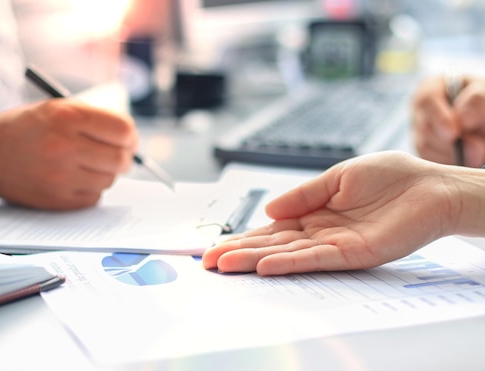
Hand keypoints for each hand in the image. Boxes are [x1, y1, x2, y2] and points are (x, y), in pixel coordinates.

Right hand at [0, 99, 138, 209]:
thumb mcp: (56, 109)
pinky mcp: (56, 200)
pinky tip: (74, 179)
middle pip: (120, 159)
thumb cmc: (25, 128)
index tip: (127, 139)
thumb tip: (130, 138)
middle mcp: (65, 146)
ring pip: (109, 180)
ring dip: (104, 173)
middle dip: (123, 157)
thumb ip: (94, 119)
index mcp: (67, 116)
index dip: (130, 136)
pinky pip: (93, 198)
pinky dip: (90, 189)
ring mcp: (60, 176)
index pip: (122, 130)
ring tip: (86, 165)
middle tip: (114, 155)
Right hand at [202, 151, 484, 275]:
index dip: (242, 237)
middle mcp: (319, 233)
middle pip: (271, 245)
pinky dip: (288, 263)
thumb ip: (302, 195)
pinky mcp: (353, 254)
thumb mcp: (336, 176)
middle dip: (238, 253)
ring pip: (286, 256)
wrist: (431, 185)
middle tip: (207, 262)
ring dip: (254, 261)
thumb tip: (268, 210)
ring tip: (225, 265)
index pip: (270, 230)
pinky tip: (264, 266)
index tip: (216, 245)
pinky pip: (315, 260)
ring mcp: (334, 246)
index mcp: (313, 214)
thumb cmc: (391, 177)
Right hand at [412, 75, 484, 166]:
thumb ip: (476, 101)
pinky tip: (464, 159)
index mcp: (430, 89)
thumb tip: (463, 121)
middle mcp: (419, 112)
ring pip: (426, 147)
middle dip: (450, 143)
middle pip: (425, 129)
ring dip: (451, 154)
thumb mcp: (483, 92)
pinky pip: (429, 160)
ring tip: (477, 154)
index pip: (426, 101)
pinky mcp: (423, 150)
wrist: (479, 115)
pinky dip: (447, 162)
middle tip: (477, 152)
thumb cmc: (481, 101)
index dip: (439, 118)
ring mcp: (417, 132)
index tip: (454, 134)